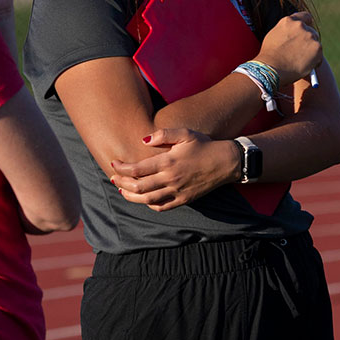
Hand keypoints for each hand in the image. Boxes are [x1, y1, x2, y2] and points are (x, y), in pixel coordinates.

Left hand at [109, 128, 239, 210]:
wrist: (226, 162)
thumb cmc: (204, 145)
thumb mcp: (185, 133)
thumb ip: (163, 134)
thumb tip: (142, 140)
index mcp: (168, 162)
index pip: (137, 169)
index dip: (122, 168)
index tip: (114, 163)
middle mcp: (171, 179)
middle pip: (138, 187)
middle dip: (121, 182)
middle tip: (113, 177)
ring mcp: (177, 191)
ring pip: (147, 199)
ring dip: (130, 196)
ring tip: (121, 190)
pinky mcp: (184, 200)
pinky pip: (162, 206)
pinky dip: (149, 204)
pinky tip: (143, 199)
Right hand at [256, 12, 321, 84]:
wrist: (272, 69)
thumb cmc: (269, 57)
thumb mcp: (274, 36)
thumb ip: (286, 31)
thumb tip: (294, 35)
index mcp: (289, 21)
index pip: (305, 17)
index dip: (307, 24)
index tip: (308, 30)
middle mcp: (300, 25)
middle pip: (311, 32)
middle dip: (308, 41)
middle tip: (303, 53)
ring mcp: (310, 36)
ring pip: (315, 44)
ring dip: (311, 52)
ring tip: (301, 62)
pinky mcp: (317, 47)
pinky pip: (319, 55)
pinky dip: (315, 61)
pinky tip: (305, 67)